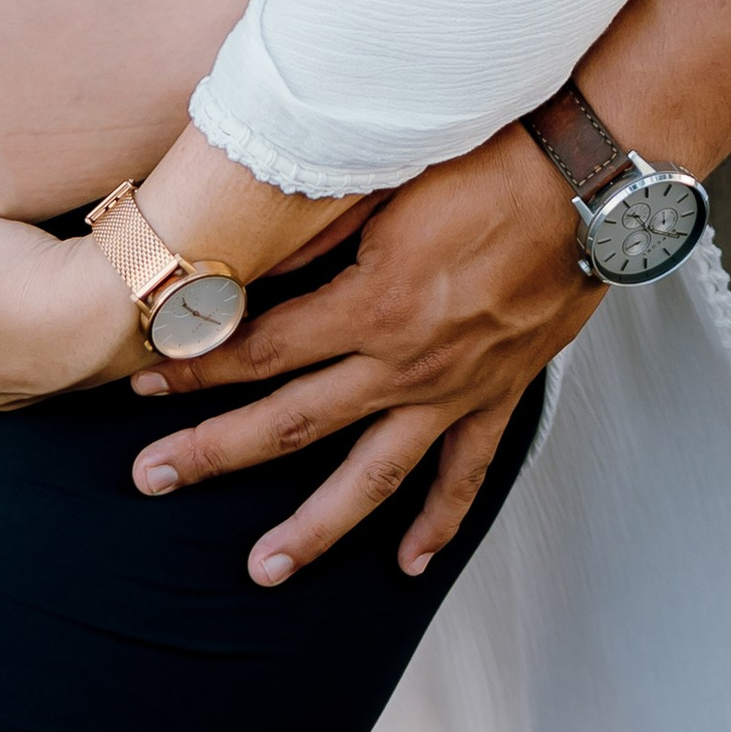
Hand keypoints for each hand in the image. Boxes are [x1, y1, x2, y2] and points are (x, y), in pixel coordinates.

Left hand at [127, 123, 597, 583]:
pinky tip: (410, 562)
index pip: (260, 350)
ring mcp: (453, 389)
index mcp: (371, 306)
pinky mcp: (499, 393)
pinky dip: (439, 521)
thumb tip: (248, 262)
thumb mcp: (388, 179)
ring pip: (372, 475)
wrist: (588, 183)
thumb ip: (315, 229)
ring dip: (315, 527)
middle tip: (152, 480)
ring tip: (265, 569)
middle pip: (291, 423)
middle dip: (213, 454)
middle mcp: (405, 362)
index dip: (196, 368)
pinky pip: (465, 472)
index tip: (142, 381)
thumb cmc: (492, 162)